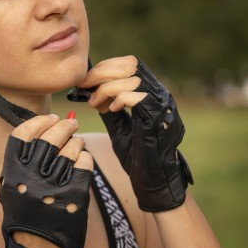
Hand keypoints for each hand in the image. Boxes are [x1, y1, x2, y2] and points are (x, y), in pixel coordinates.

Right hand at [0, 115, 92, 247]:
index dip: (39, 121)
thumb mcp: (11, 187)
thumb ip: (22, 160)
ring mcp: (53, 186)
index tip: (51, 117)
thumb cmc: (26, 214)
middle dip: (63, 126)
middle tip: (72, 123)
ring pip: (70, 149)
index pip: (23, 134)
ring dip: (76, 142)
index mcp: (12, 173)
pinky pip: (85, 163)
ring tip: (77, 143)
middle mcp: (31, 178)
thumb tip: (42, 127)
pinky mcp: (74, 195)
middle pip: (50, 137)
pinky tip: (83, 160)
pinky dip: (86, 157)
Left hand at [78, 56, 193, 212]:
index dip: (105, 67)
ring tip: (96, 104)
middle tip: (85, 88)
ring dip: (105, 88)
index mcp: (154, 93)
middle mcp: (161, 94)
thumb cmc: (138, 158)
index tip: (86, 82)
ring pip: (131, 78)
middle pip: (130, 64)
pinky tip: (111, 110)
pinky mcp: (158, 118)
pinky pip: (135, 96)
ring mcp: (162, 105)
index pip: (130, 63)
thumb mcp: (119, 127)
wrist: (154, 184)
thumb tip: (91, 91)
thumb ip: (110, 107)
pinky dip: (117, 99)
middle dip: (101, 73)